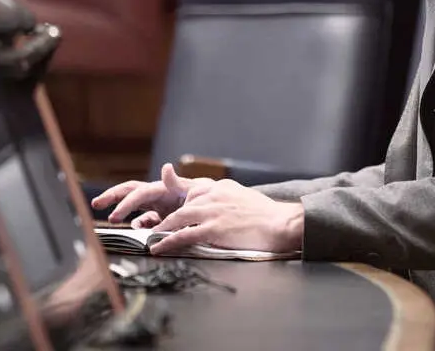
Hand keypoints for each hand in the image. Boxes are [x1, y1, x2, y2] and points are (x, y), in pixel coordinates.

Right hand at [90, 163, 212, 225]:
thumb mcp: (193, 190)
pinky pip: (146, 220)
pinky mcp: (163, 217)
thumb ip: (177, 182)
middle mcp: (157, 195)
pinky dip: (140, 225)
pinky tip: (138, 231)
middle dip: (112, 197)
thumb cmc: (205, 197)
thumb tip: (166, 167)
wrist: (217, 208)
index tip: (115, 215)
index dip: (126, 203)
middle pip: (130, 192)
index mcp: (162, 188)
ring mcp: (159, 206)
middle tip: (96, 204)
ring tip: (112, 219)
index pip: (139, 193)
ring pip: (135, 206)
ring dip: (122, 211)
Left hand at [146, 178, 302, 255]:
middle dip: (169, 216)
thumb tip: (220, 208)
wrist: (281, 223)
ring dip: (162, 229)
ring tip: (153, 237)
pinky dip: (167, 241)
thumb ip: (228, 199)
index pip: (194, 190)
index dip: (181, 201)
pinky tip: (158, 247)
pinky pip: (183, 235)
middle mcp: (214, 195)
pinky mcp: (213, 229)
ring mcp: (213, 211)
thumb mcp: (246, 197)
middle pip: (183, 204)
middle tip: (159, 226)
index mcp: (222, 186)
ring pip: (178, 218)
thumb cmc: (268, 215)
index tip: (174, 209)